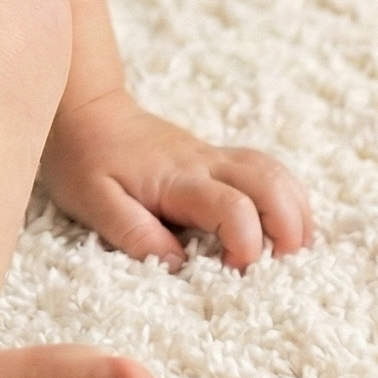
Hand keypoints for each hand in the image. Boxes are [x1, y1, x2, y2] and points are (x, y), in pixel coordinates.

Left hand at [40, 87, 311, 269]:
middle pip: (271, 185)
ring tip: (290, 253)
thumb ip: (133, 232)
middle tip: (280, 267)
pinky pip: (266, 172)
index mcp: (177, 179)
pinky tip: (280, 229)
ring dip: (295, 214)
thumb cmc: (83, 157)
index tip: (233, 272)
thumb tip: (179, 267)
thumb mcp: (93, 200)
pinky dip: (286, 200)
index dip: (247, 246)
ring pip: (276, 174)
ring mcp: (214, 157)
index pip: (234, 208)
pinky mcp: (215, 158)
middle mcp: (205, 163)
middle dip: (290, 230)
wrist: (82, 105)